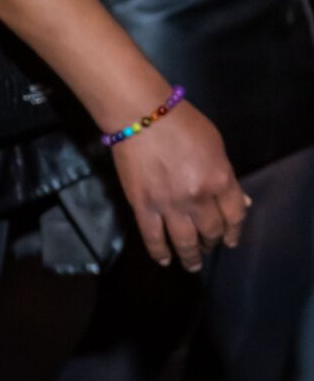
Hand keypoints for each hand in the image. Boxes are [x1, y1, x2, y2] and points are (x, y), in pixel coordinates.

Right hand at [110, 105, 247, 272]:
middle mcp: (198, 198)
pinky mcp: (143, 206)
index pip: (234, 215)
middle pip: (210, 231)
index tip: (230, 241)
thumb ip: (226, 177)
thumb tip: (238, 202)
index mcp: (219, 179)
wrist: (141, 116)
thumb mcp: (216, 146)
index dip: (234, 232)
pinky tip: (164, 260)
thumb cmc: (183, 123)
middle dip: (211, 243)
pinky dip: (159, 252)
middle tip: (208, 248)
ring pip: (184, 241)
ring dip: (190, 256)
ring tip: (191, 265)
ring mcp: (169, 205)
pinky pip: (153, 237)